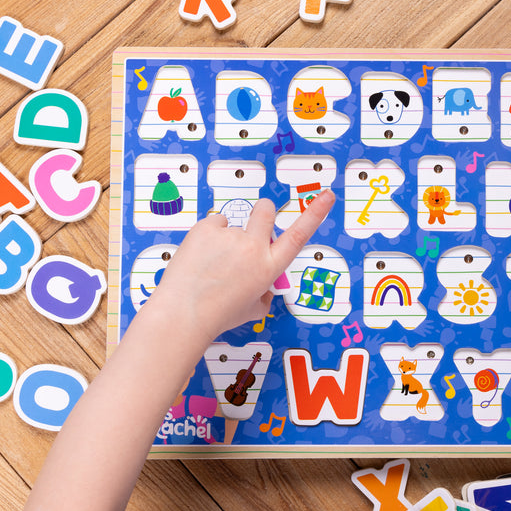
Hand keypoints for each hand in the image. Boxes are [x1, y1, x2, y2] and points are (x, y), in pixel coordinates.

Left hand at [148, 189, 334, 341]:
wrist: (184, 314)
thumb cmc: (217, 315)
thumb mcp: (253, 310)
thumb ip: (264, 293)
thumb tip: (264, 286)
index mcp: (269, 268)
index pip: (300, 235)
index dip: (316, 213)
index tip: (327, 195)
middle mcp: (254, 248)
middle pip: (266, 210)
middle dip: (263, 212)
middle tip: (251, 227)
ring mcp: (230, 236)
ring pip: (233, 224)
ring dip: (226, 238)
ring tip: (211, 264)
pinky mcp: (207, 228)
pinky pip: (213, 223)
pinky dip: (208, 236)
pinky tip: (201, 256)